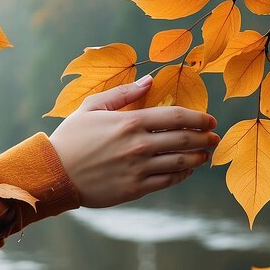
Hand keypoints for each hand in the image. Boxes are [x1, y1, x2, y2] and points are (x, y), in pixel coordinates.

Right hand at [49, 75, 219, 207]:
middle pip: (184, 139)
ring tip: (206, 154)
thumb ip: (123, 93)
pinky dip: (182, 175)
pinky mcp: (135, 188)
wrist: (55, 173)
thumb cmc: (72, 137)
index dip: (198, 117)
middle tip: (215, 137)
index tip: (210, 119)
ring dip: (198, 157)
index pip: (175, 116)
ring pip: (180, 162)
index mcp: (130, 122)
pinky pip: (167, 181)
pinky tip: (187, 170)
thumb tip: (149, 80)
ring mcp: (138, 168)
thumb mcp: (92, 107)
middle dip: (205, 137)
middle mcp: (139, 145)